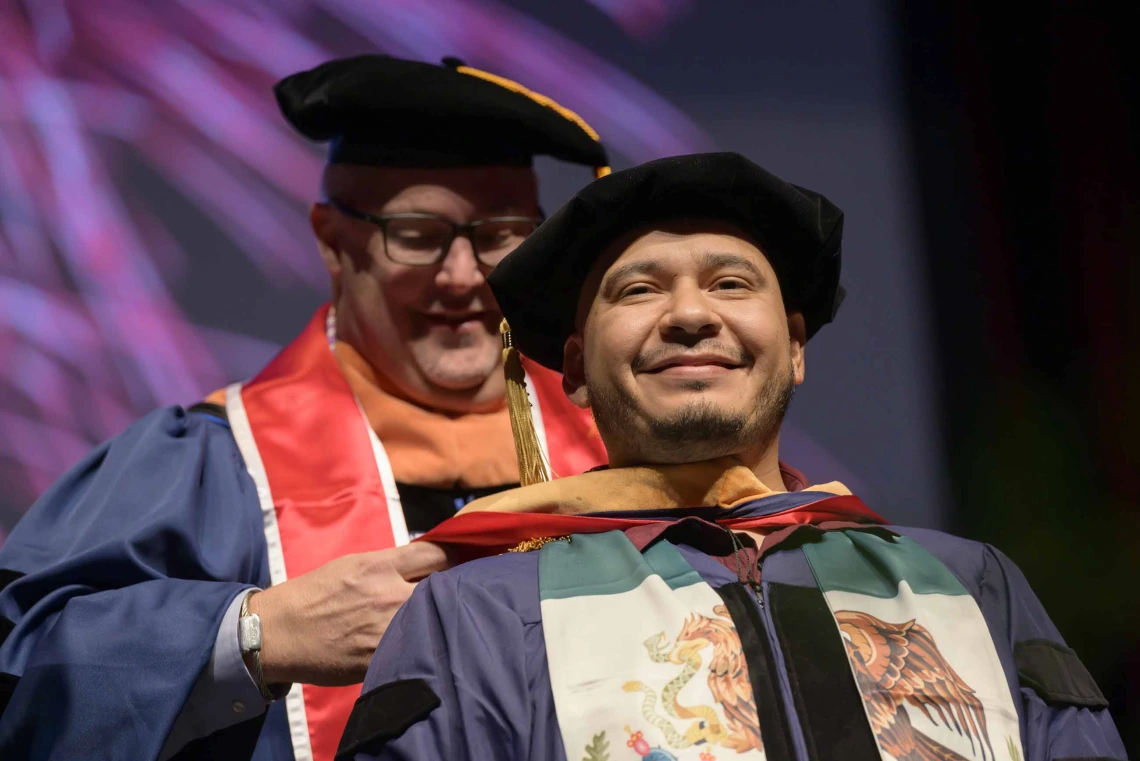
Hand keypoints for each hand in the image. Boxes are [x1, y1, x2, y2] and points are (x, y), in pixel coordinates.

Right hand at [248, 541, 448, 686]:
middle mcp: (389, 594)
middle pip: (446, 586)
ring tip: (443, 620)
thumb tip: (426, 566)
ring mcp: (388, 629)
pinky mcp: (382, 658)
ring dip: (442, 618)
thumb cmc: (314, 595)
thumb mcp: (351, 566)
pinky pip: (416, 647)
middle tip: (459, 593)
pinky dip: (423, 644)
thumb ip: (391, 564)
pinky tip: (424, 645)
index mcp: (380, 565)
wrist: (277, 634)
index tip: (459, 564)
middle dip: (455, 588)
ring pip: (436, 618)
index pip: (439, 553)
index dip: (454, 558)